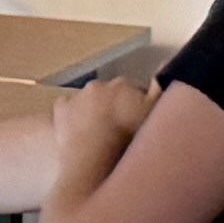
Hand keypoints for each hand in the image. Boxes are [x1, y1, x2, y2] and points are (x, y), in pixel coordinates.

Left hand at [45, 71, 157, 199]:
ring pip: (87, 103)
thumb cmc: (129, 139)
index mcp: (123, 85)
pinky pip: (66, 112)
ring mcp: (74, 98)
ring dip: (93, 114)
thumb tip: (166, 62)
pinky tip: (78, 135)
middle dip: (115, 109)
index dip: (139, 108)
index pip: (136, 92)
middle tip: (121, 133)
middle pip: (111, 96)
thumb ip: (161, 90)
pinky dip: (71, 120)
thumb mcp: (155, 115)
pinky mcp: (57, 112)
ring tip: (100, 138)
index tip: (140, 124)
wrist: (93, 160)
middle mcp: (97, 85)